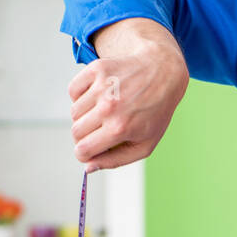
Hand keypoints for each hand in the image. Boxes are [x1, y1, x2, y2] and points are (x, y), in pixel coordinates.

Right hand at [69, 18, 188, 171]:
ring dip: (83, 117)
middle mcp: (108, 107)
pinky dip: (80, 97)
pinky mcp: (97, 69)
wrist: (163, 73)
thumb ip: (114, 160)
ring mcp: (102, 86)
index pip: (83, 149)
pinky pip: (73, 91)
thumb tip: (87, 167)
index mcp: (119, 128)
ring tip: (102, 113)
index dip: (83, 154)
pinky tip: (96, 98)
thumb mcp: (144, 145)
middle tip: (98, 132)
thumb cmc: (154, 113)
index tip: (89, 151)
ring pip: (74, 112)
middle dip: (83, 137)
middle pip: (75, 132)